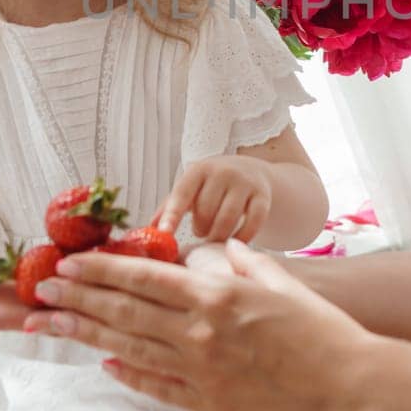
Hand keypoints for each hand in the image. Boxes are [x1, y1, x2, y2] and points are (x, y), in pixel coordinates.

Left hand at [0, 238, 375, 410]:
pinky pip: (159, 387)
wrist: (349, 386)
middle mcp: (200, 333)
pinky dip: (130, 375)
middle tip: (43, 290)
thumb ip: (245, 264)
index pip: (145, 278)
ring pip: (131, 349)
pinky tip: (107, 365)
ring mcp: (201, 372)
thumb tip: (223, 250)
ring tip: (53, 324)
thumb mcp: (281, 282)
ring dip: (88, 335)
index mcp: (216, 296)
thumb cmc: (322, 329)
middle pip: (126, 313)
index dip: (102, 271)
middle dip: (79, 299)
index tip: (69, 264)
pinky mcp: (210, 405)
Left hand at [154, 156, 271, 242]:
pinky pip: (251, 224)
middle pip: (206, 211)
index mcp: (198, 170)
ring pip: (227, 220)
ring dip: (217, 236)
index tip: (165, 232)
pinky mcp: (263, 197)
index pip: (182, 193)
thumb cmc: (212, 185)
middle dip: (200, 228)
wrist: (251, 171)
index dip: (172, 214)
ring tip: (213, 236)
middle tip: (200, 231)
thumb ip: (169, 207)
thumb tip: (148, 230)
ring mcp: (245, 183)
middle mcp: (223, 172)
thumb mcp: (190, 189)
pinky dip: (241, 237)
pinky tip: (235, 240)